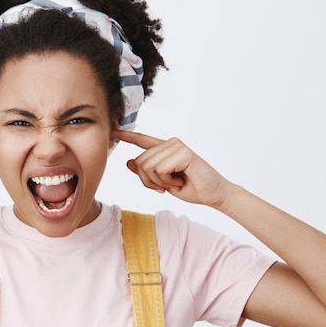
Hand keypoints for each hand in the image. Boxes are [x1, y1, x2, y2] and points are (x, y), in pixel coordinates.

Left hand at [111, 130, 231, 207]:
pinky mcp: (183, 153)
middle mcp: (169, 143)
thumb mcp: (162, 182)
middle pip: (139, 162)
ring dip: (158, 183)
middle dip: (148, 181)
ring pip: (147, 167)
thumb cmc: (190, 187)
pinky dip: (166, 181)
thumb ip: (146, 171)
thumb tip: (128, 162)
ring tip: (174, 183)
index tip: (112, 132)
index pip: (142, 140)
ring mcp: (176, 146)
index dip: (126, 136)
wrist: (212, 194)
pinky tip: (180, 181)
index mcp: (164, 149)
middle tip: (166, 186)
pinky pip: (159, 170)